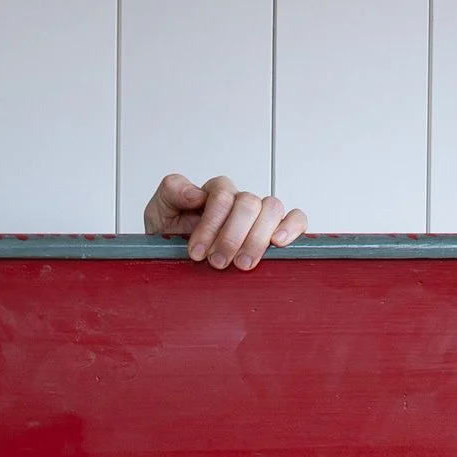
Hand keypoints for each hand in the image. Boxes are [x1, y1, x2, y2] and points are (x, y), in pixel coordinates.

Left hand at [142, 172, 305, 269]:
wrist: (179, 263)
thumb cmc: (173, 238)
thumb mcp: (159, 212)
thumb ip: (171, 192)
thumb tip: (196, 193)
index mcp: (214, 193)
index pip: (222, 195)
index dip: (211, 224)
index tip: (196, 252)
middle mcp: (239, 201)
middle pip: (249, 203)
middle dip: (233, 236)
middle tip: (219, 262)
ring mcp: (260, 215)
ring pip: (272, 209)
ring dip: (257, 238)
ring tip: (243, 264)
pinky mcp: (277, 231)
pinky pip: (296, 218)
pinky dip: (292, 227)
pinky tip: (278, 244)